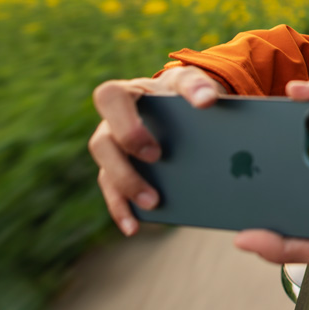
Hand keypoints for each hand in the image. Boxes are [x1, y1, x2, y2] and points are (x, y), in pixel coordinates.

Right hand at [88, 66, 225, 235]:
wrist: (187, 106)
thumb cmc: (185, 92)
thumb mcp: (193, 82)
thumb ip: (198, 85)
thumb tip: (206, 100)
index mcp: (126, 95)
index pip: (110, 98)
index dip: (126, 126)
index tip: (155, 152)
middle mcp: (111, 123)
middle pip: (102, 143)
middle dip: (126, 165)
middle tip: (157, 175)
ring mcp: (113, 150)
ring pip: (105, 171)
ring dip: (127, 189)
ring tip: (154, 204)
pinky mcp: (119, 172)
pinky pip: (113, 193)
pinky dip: (121, 210)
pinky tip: (134, 227)